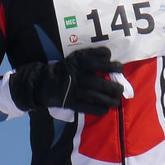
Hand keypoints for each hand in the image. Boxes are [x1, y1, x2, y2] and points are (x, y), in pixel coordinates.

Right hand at [9, 47, 123, 115]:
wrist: (44, 82)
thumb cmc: (65, 69)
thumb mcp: (75, 57)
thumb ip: (91, 55)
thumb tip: (108, 54)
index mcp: (78, 63)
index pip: (96, 63)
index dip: (110, 65)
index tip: (119, 67)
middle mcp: (76, 76)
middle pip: (99, 83)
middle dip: (113, 87)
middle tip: (121, 88)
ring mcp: (73, 91)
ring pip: (95, 96)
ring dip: (109, 100)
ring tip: (116, 100)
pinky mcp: (70, 103)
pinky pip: (87, 108)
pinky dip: (98, 109)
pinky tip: (105, 109)